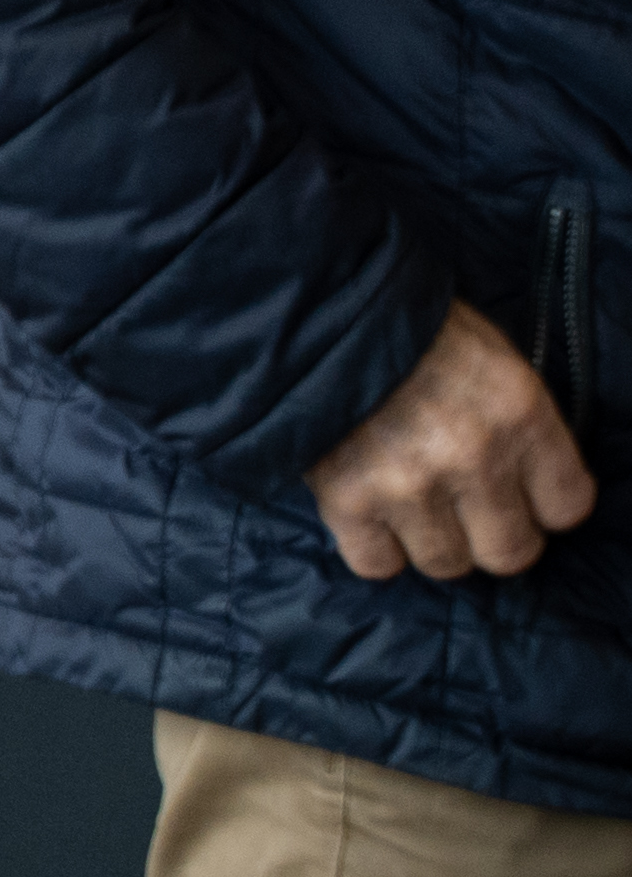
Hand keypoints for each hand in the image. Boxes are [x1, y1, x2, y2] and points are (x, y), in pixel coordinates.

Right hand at [310, 297, 596, 581]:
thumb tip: (526, 483)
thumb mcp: (490, 359)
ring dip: (428, 540)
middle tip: (463, 509)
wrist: (310, 311)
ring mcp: (410, 483)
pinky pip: (378, 564)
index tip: (519, 495)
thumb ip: (516, 425)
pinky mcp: (347, 500)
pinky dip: (373, 546)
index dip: (541, 505)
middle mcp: (474, 455)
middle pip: (510, 552)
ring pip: (446, 563)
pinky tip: (367, 510)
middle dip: (489, 536)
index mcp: (520, 412)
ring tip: (408, 503)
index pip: (566, 507)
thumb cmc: (409, 331)